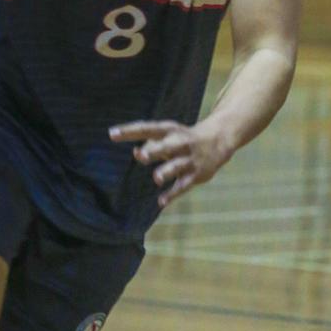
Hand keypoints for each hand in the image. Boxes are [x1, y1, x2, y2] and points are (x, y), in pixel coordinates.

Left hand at [108, 119, 232, 207]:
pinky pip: (183, 185)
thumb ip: (150, 144)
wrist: (218, 139)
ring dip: (166, 172)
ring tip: (156, 178)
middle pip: (166, 146)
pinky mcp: (197, 174)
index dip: (129, 131)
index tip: (111, 134)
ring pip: (177, 166)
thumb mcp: (167, 136)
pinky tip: (161, 202)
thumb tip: (135, 153)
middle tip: (141, 156)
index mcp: (168, 130)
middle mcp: (180, 143)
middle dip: (155, 151)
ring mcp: (189, 159)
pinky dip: (173, 194)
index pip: (146, 128)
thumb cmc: (182, 138)